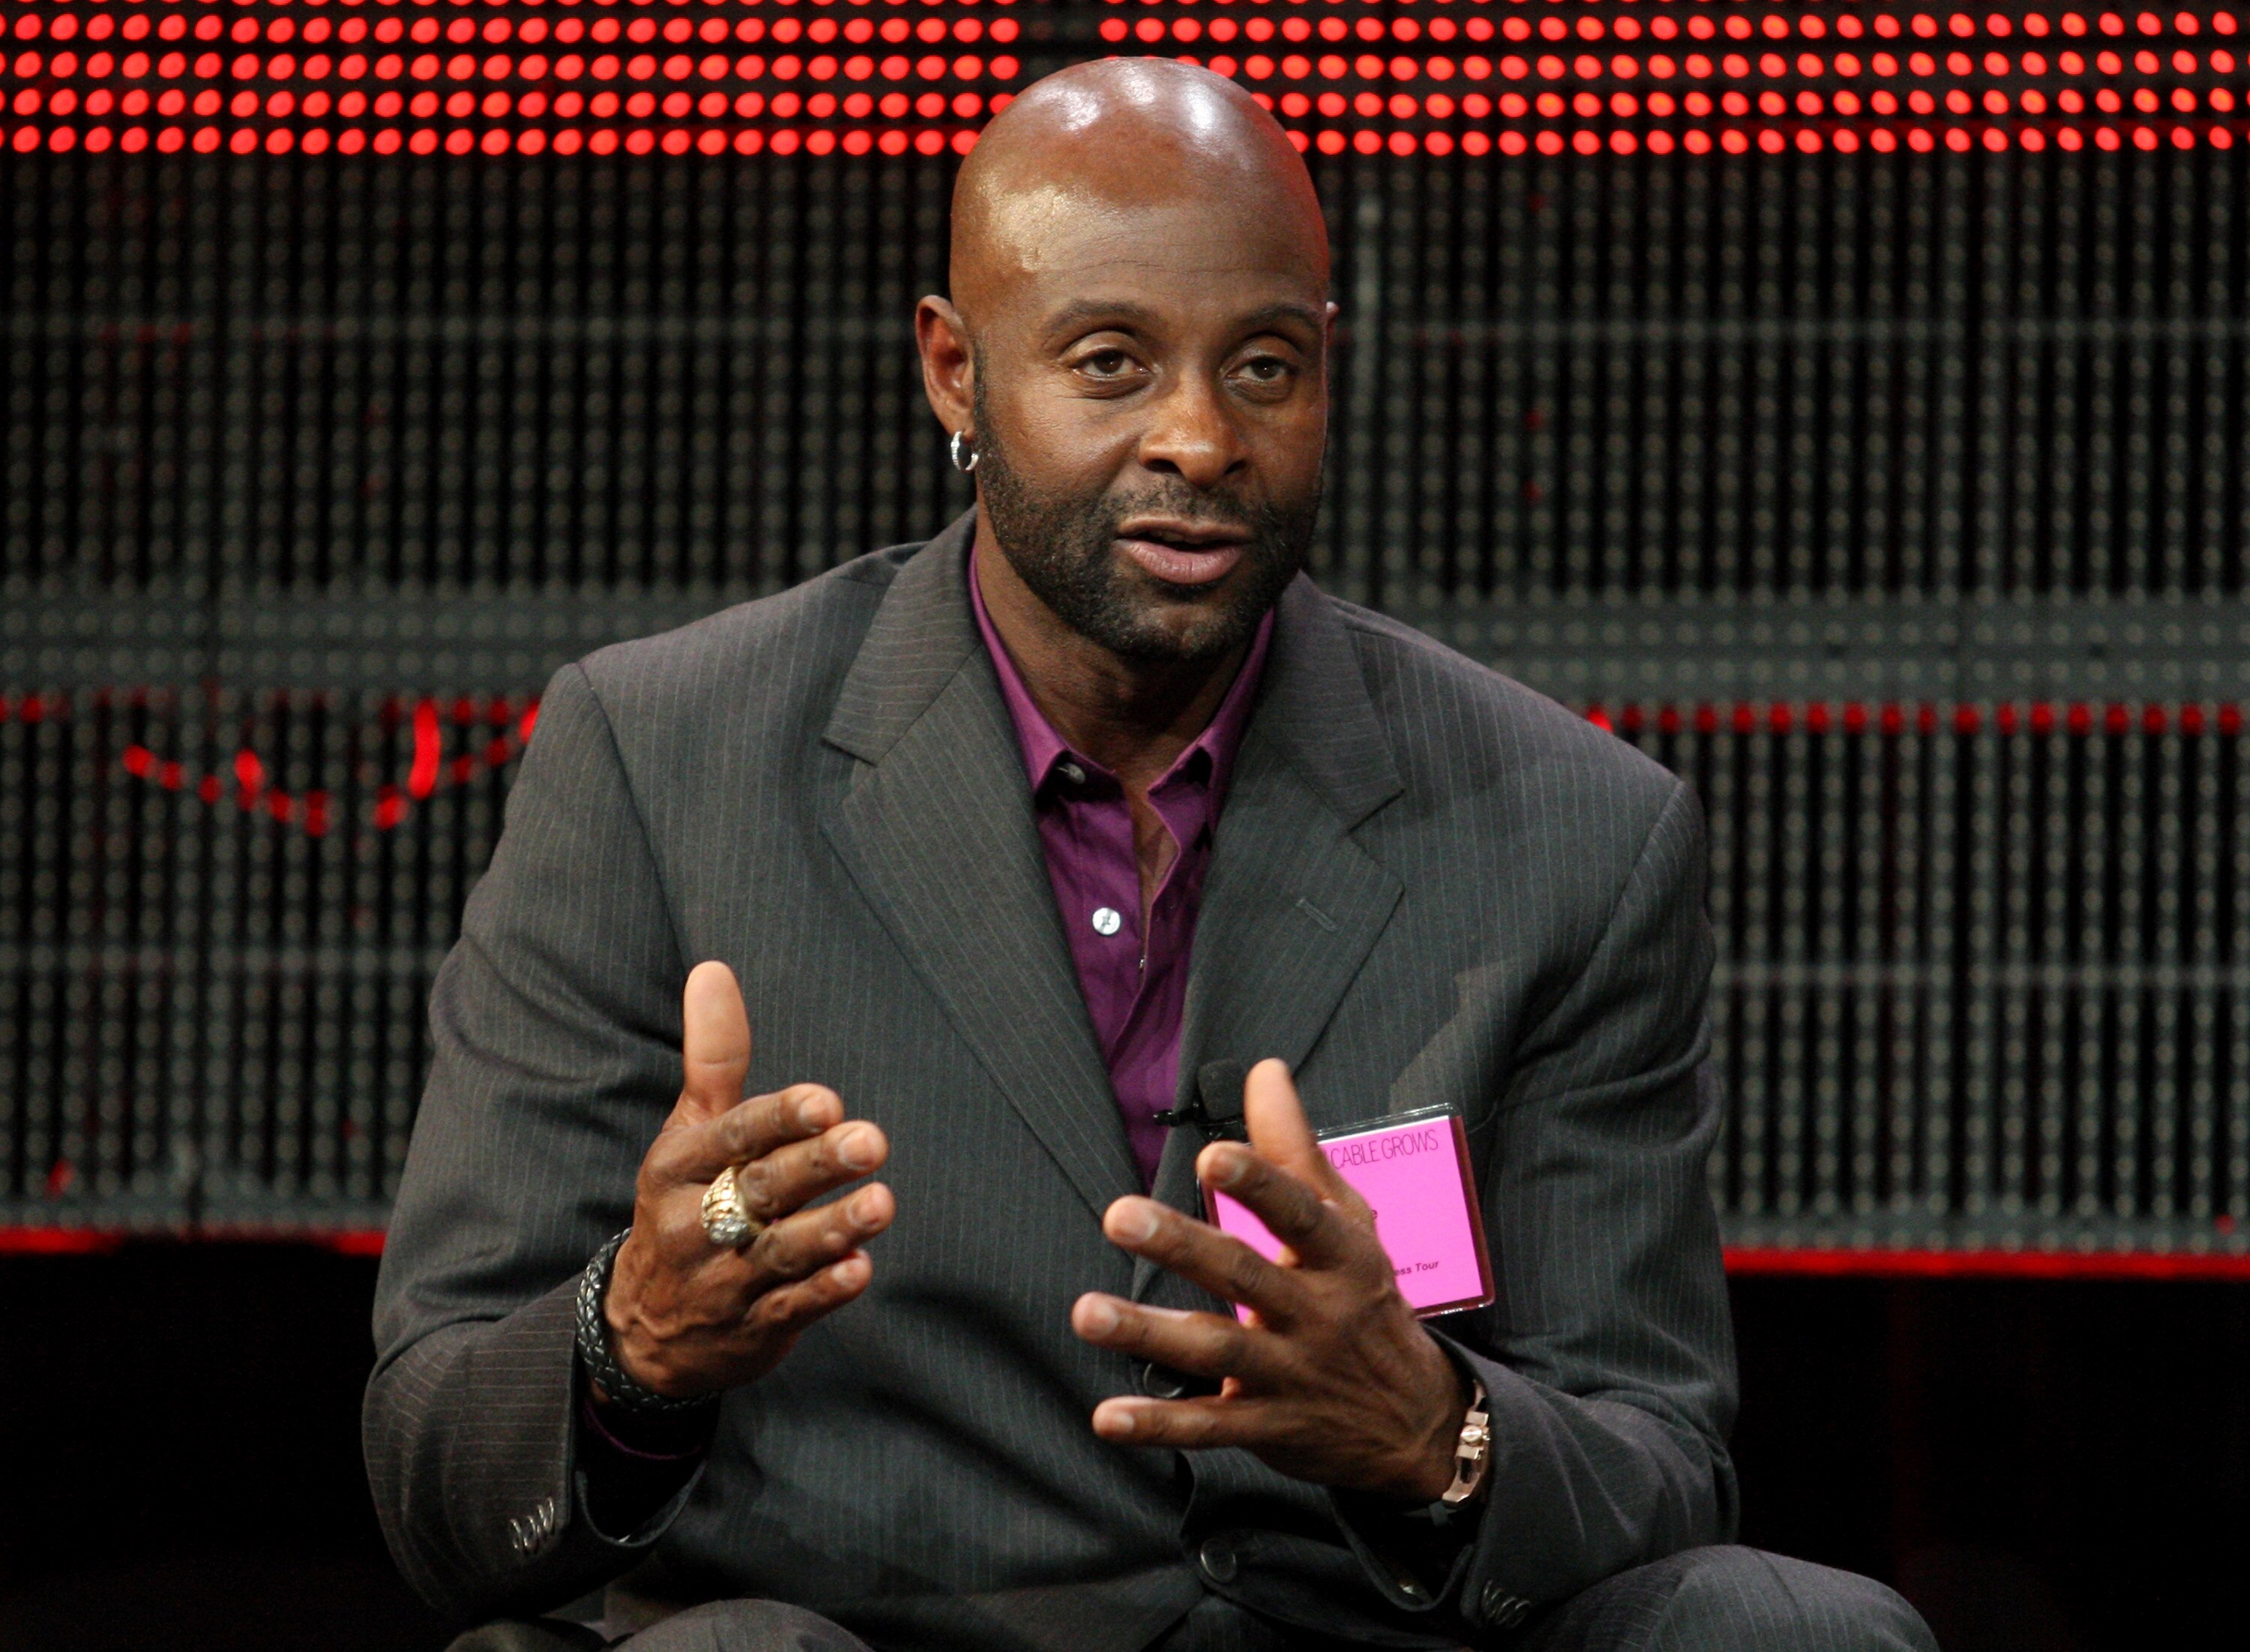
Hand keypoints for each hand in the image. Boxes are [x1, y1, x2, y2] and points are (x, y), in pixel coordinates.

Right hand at [602, 961, 895, 1399]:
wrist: (646, 1327)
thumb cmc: (685, 1203)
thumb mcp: (688, 1131)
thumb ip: (714, 1056)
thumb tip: (714, 969)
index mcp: (678, 1167)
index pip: (732, 1135)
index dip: (779, 1119)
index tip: (825, 1100)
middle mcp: (696, 1223)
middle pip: (760, 1190)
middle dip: (815, 1166)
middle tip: (871, 1140)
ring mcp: (724, 1280)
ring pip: (781, 1252)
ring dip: (832, 1229)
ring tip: (881, 1204)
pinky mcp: (754, 1327)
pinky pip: (791, 1309)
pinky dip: (825, 1292)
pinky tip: (860, 1269)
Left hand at [1069, 1059, 1468, 1501]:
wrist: (1418, 1423)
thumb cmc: (1367, 1301)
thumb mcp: (1350, 1224)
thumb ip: (1296, 1150)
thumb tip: (1264, 1072)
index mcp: (1341, 1256)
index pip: (1300, 1213)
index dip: (1259, 1183)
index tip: (1211, 1156)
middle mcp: (1317, 1313)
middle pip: (1244, 1275)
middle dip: (1181, 1245)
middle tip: (1119, 1216)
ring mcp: (1291, 1375)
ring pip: (1216, 1350)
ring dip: (1149, 1333)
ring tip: (1088, 1313)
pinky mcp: (1269, 1428)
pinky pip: (1209, 1427)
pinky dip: (1159, 1422)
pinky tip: (1109, 1416)